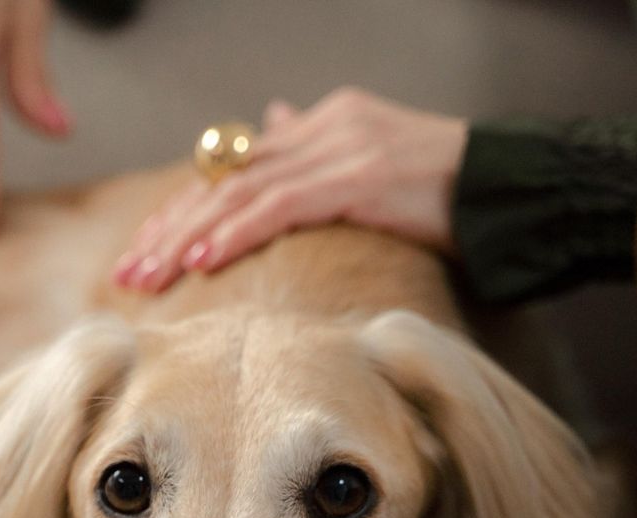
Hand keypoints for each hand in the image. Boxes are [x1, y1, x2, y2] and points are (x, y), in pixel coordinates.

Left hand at [114, 89, 467, 291]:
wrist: (508, 189)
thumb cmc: (442, 192)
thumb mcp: (366, 165)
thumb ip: (312, 153)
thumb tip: (272, 124)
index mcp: (318, 126)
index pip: (231, 168)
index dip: (182, 210)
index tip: (145, 250)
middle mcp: (319, 128)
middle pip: (223, 177)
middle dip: (168, 227)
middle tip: (128, 270)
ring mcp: (336, 148)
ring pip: (239, 191)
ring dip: (186, 237)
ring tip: (148, 275)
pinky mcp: (356, 176)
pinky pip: (279, 206)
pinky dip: (234, 234)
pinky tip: (200, 263)